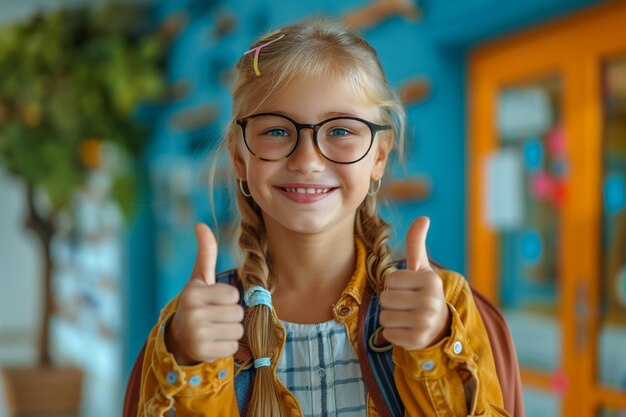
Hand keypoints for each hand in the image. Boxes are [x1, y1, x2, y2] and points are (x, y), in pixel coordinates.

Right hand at [165, 223, 244, 364]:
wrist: (179, 337)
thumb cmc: (197, 303)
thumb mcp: (200, 278)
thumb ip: (206, 253)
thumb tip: (201, 224)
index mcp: (193, 293)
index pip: (233, 294)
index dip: (228, 298)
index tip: (214, 301)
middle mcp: (192, 313)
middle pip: (237, 313)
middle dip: (231, 315)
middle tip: (214, 317)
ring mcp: (196, 335)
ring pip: (238, 331)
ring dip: (230, 331)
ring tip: (214, 329)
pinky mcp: (202, 352)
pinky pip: (232, 348)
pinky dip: (227, 346)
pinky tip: (213, 342)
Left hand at [379, 217, 450, 350]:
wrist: (440, 325)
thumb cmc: (423, 292)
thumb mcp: (421, 268)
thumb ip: (416, 244)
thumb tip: (423, 217)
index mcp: (430, 281)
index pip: (390, 280)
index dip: (394, 284)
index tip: (408, 289)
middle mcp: (431, 302)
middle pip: (385, 299)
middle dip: (390, 301)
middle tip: (406, 304)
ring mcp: (426, 323)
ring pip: (384, 317)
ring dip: (390, 317)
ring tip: (406, 316)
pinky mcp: (418, 341)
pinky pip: (389, 334)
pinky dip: (393, 333)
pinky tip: (406, 329)